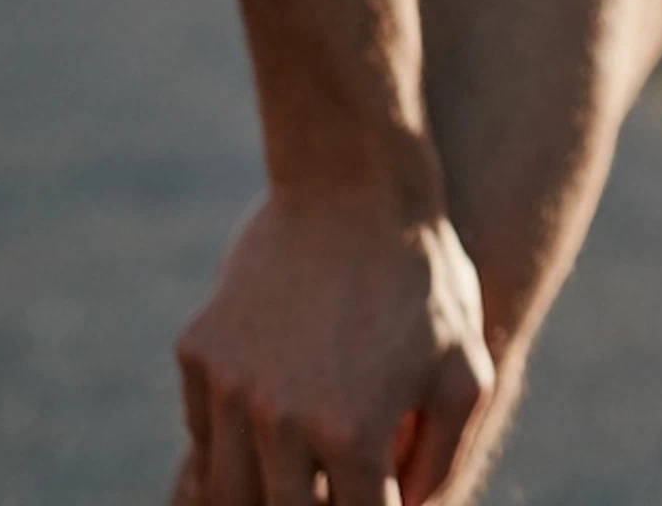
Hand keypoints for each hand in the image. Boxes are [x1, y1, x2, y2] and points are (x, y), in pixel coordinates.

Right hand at [170, 187, 493, 504]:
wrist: (354, 187)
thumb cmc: (423, 281)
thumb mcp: (463, 368)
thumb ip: (440, 458)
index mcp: (352, 433)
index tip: (376, 501)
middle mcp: (280, 421)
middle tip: (331, 488)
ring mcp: (229, 388)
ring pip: (226, 494)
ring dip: (259, 497)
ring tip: (291, 481)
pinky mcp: (197, 355)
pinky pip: (201, 435)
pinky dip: (227, 451)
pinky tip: (262, 438)